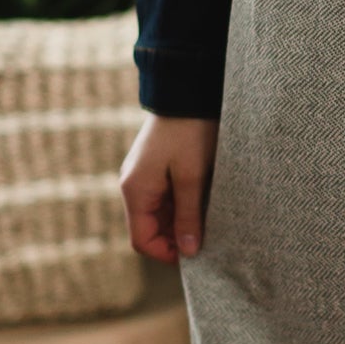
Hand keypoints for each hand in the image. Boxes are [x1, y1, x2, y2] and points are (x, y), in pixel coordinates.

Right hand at [119, 114, 218, 262]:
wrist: (187, 91)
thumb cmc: (190, 132)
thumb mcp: (192, 177)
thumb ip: (188, 215)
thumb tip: (189, 252)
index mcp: (136, 190)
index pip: (142, 240)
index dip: (167, 253)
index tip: (196, 253)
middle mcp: (134, 186)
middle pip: (151, 229)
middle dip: (177, 237)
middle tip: (209, 236)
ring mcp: (144, 177)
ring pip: (161, 214)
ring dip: (183, 220)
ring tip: (210, 216)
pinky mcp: (157, 168)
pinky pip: (167, 198)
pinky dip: (184, 205)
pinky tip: (204, 200)